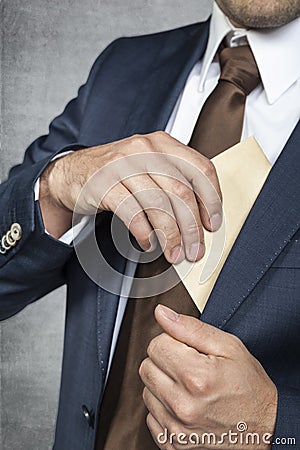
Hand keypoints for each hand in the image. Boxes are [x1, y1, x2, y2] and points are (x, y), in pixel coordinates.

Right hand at [40, 131, 221, 262]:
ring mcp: (122, 165)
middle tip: (194, 250)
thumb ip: (175, 183)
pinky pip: (133, 213)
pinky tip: (148, 244)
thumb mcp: (149, 167)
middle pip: (181, 192)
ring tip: (174, 253)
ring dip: (170, 236)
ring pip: (158, 204)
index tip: (213, 225)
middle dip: (192, 228)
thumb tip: (202, 219)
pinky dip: (145, 234)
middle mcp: (145, 149)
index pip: (201, 169)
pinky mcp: (104, 184)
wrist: (72, 173)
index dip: (212, 200)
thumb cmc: (117, 174)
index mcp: (163, 144)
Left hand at [139, 305, 277, 448]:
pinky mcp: (172, 443)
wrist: (266, 430)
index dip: (173, 342)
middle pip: (147, 367)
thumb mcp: (229, 347)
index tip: (189, 350)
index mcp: (196, 377)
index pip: (156, 345)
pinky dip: (164, 407)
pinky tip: (185, 404)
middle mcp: (182, 405)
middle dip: (165, 361)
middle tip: (190, 366)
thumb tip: (162, 313)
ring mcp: (176, 428)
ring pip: (146, 390)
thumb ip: (191, 328)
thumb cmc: (250, 388)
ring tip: (190, 387)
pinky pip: (150, 415)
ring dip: (163, 384)